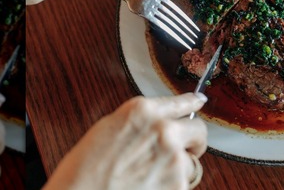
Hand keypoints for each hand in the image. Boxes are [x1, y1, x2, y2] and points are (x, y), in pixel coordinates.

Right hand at [44, 93, 207, 189]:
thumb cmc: (84, 170)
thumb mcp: (108, 130)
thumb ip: (139, 123)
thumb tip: (156, 124)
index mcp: (142, 111)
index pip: (179, 102)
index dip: (191, 104)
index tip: (199, 102)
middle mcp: (163, 130)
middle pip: (198, 130)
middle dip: (193, 141)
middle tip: (182, 151)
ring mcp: (173, 159)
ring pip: (191, 164)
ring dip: (178, 170)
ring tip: (150, 179)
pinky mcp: (177, 186)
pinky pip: (182, 185)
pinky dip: (170, 188)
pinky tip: (148, 189)